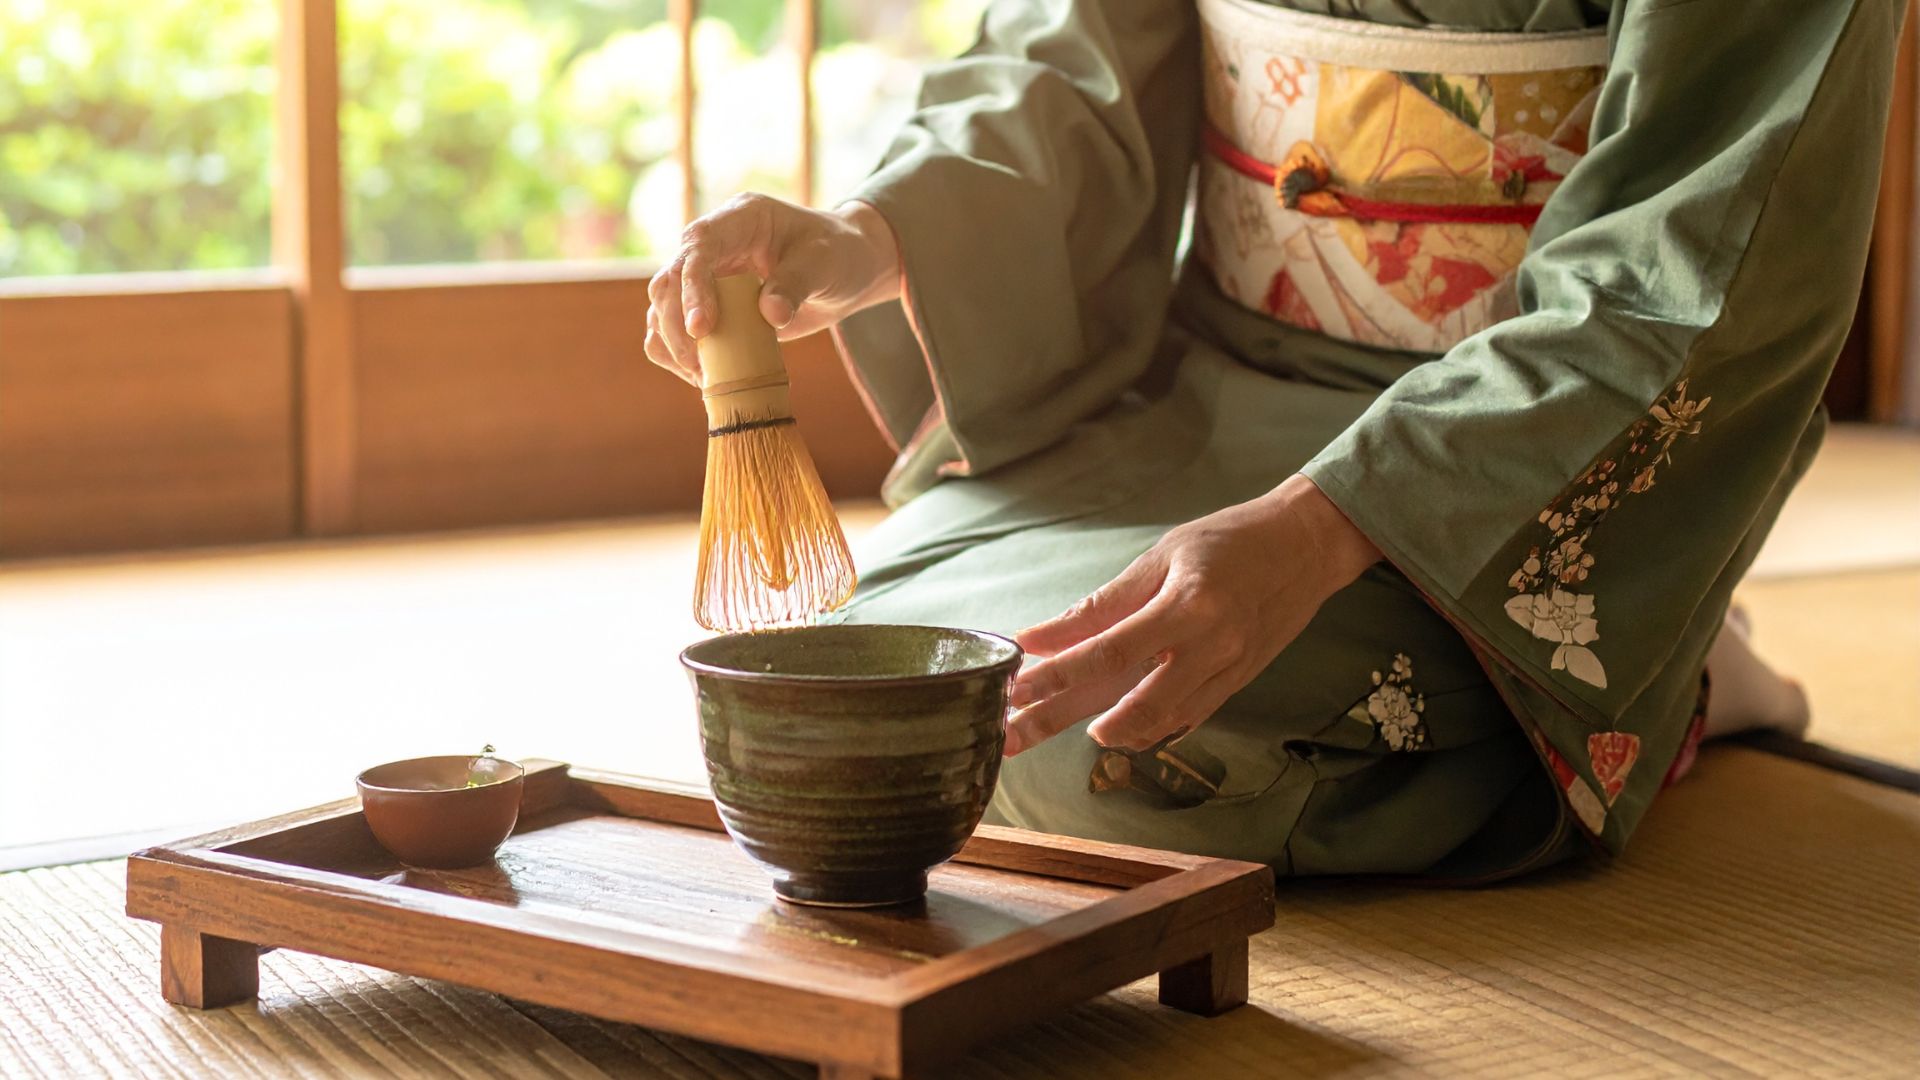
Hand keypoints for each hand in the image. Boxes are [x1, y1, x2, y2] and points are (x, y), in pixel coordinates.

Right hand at [645, 195, 900, 385]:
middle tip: (699, 366)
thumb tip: (770, 314)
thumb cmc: (837, 253)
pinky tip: (701, 377)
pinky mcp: (708, 306)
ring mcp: (706, 277)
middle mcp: (713, 246)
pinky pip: (673, 329)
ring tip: (702, 377)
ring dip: (672, 344)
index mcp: (739, 220)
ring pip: (662, 307)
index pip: (699, 247)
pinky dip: (678, 355)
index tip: (701, 328)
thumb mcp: (825, 262)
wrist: (846, 268)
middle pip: (668, 280)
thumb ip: (797, 283)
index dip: (693, 287)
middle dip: (674, 325)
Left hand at [1005, 474, 1381, 755]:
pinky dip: (1141, 730)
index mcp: (1188, 608)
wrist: (1307, 547)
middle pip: (1123, 704)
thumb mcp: (1162, 556)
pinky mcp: (1234, 687)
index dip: (1056, 674)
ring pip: (1154, 724)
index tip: (1012, 685)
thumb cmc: (1229, 541)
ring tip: (1043, 731)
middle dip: (1058, 723)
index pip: (1109, 653)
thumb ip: (1104, 604)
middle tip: (1007, 737)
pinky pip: (1181, 721)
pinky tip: (1109, 730)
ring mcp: (1226, 676)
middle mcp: (1210, 651)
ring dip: (1097, 732)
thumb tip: (1043, 636)